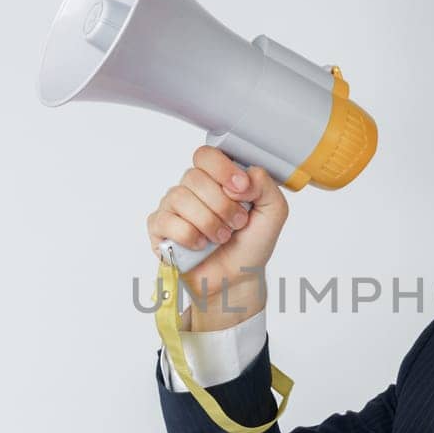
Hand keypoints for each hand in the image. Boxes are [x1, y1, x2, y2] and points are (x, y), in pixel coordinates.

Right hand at [145, 146, 287, 329]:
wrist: (238, 277)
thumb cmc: (251, 243)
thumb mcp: (273, 211)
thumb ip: (266, 185)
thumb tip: (246, 176)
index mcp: (216, 178)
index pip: (206, 155)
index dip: (223, 169)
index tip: (241, 189)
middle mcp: (191, 188)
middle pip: (195, 177)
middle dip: (222, 205)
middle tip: (237, 223)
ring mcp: (172, 207)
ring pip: (181, 198)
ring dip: (209, 222)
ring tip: (222, 238)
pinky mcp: (159, 228)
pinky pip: (167, 221)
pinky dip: (190, 236)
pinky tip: (201, 245)